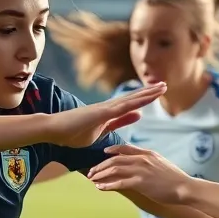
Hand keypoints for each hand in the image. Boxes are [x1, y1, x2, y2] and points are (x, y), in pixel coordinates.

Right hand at [43, 83, 164, 148]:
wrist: (53, 130)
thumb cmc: (73, 133)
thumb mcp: (101, 130)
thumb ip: (118, 122)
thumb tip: (137, 114)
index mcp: (109, 113)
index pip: (131, 104)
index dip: (146, 98)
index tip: (159, 92)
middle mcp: (108, 107)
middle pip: (134, 98)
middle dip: (150, 92)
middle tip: (165, 85)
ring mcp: (104, 109)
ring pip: (130, 100)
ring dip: (146, 94)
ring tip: (161, 87)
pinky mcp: (99, 113)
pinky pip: (120, 108)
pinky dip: (133, 103)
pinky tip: (144, 100)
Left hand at [87, 144, 193, 204]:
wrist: (184, 187)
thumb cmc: (174, 178)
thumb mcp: (161, 163)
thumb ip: (148, 160)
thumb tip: (140, 162)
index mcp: (146, 153)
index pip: (124, 148)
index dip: (112, 150)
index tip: (103, 154)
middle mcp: (141, 159)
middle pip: (115, 159)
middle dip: (100, 165)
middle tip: (91, 172)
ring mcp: (140, 170)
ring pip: (114, 169)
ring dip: (100, 175)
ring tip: (92, 180)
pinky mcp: (140, 183)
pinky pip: (118, 182)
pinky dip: (107, 185)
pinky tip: (100, 188)